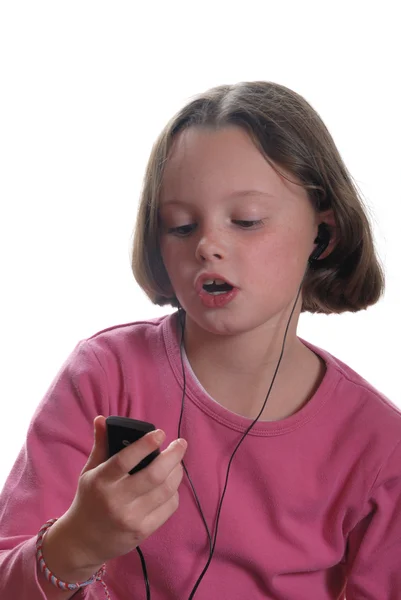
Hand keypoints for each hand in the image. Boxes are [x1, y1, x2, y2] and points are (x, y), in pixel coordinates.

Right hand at [59, 416, 186, 567]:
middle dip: (173, 456)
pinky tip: (171, 483)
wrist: (82, 542)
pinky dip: (174, 492)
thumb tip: (102, 419)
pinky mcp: (143, 531)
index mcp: (101, 481)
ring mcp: (131, 518)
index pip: (126, 459)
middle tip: (181, 443)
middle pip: (154, 475)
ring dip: (177, 472)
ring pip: (166, 490)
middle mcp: (116, 500)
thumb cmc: (89, 499)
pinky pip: (168, 507)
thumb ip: (100, 445)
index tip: (161, 433)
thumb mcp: (89, 471)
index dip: (146, 444)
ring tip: (177, 462)